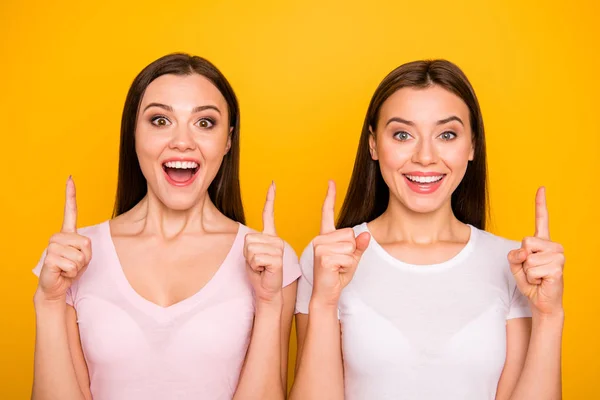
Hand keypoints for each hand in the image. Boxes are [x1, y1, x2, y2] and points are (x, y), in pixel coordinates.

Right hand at [36, 177, 91, 302]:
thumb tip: (83, 244)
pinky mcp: (49, 259)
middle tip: (74, 264)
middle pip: (86, 244)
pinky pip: (73, 265)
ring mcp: (51, 246)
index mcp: (67, 233)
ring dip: (78, 267)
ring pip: (80, 256)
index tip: (70, 179)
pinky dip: (72, 273)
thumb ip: (85, 247)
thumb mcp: (84, 257)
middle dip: (85, 258)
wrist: (57, 286)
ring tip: (68, 269)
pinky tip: (62, 273)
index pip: (70, 211)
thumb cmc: (71, 270)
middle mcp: (57, 237)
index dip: (70, 195)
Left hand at [245, 182, 284, 305]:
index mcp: (271, 237)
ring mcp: (278, 248)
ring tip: (260, 268)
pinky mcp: (277, 258)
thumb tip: (247, 239)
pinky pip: (255, 258)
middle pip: (248, 239)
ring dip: (251, 261)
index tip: (273, 183)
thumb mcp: (251, 255)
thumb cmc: (259, 275)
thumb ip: (250, 244)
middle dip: (247, 254)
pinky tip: (263, 271)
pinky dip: (255, 267)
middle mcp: (276, 240)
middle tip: (257, 264)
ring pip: (251, 249)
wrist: (268, 291)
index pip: (269, 214)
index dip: (270, 198)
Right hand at [311, 181, 369, 307]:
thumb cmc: (337, 276)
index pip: (327, 213)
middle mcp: (320, 239)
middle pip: (350, 234)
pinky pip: (348, 257)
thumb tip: (366, 235)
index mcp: (325, 237)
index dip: (330, 196)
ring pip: (350, 246)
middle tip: (340, 263)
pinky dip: (348, 266)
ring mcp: (320, 247)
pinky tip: (336, 271)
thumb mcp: (352, 259)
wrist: (326, 294)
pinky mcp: (323, 257)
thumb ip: (358, 246)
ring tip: (338, 267)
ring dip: (350, 260)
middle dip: (351, 251)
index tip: (330, 181)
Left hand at [508, 187, 564, 316]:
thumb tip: (524, 252)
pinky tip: (542, 281)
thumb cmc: (530, 281)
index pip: (542, 219)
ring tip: (537, 277)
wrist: (541, 300)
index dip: (540, 203)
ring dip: (527, 272)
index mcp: (542, 242)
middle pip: (525, 242)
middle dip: (522, 259)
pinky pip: (532, 270)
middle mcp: (553, 246)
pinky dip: (531, 279)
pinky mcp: (558, 268)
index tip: (541, 187)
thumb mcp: (515, 265)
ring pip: (527, 259)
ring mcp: (558, 256)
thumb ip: (514, 255)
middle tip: (532, 270)